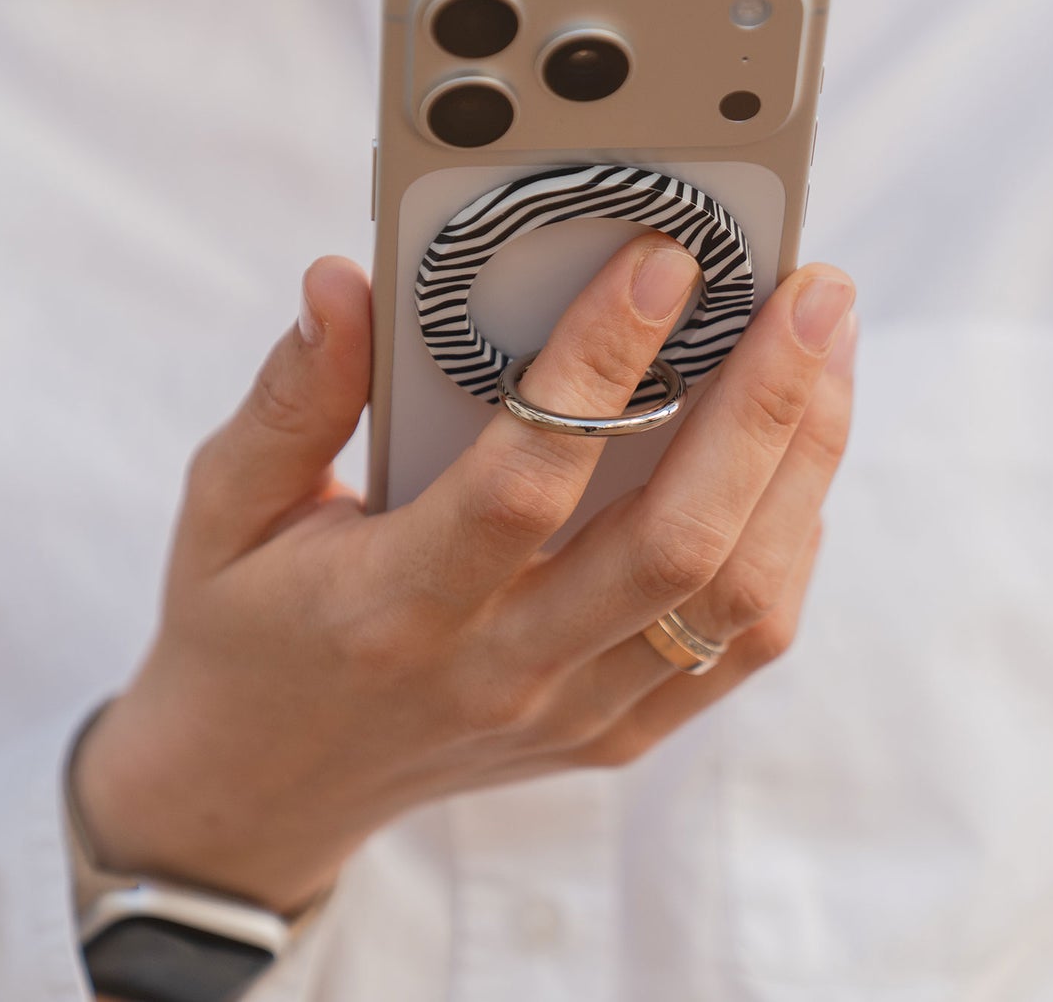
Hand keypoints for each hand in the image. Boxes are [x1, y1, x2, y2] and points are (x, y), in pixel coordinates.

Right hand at [73, 236, 856, 913]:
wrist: (259, 793)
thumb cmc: (242, 627)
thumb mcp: (225, 505)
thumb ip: (291, 394)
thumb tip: (342, 281)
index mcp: (396, 605)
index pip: (526, 482)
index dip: (601, 367)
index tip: (664, 259)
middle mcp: (501, 670)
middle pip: (674, 542)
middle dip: (764, 404)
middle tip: (813, 290)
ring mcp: (572, 715)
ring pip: (733, 598)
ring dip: (800, 465)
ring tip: (827, 351)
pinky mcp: (614, 735)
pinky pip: (735, 649)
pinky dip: (788, 544)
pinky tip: (797, 455)